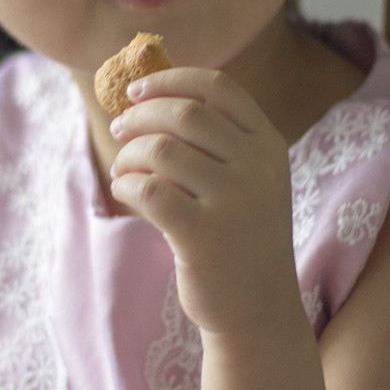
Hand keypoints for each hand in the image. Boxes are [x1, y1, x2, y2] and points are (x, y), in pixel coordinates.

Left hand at [108, 67, 303, 341]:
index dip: (170, 80)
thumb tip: (147, 95)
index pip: (217, 88)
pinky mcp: (204, 236)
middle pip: (184, 114)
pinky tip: (125, 193)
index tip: (136, 90)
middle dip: (140, 116)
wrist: (258, 310)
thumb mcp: (247, 181)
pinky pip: (149, 190)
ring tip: (123, 171)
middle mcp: (258, 168)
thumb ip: (215, 141)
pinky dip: (126, 185)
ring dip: (128, 155)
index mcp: (269, 145)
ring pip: (161, 150)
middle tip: (119, 130)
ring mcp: (235, 202)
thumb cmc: (239, 238)